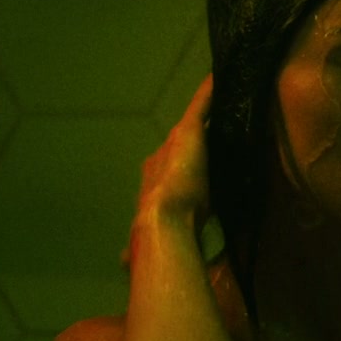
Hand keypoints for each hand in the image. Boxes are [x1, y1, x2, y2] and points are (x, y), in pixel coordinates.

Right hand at [122, 74, 213, 265]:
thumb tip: (120, 263)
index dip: (176, 176)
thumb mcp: (142, 241)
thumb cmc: (156, 234)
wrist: (162, 222)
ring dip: (203, 115)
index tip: (187, 178)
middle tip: (211, 144)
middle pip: (178, 150)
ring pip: (193, 125)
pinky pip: (202, 106)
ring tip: (220, 105)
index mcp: (151, 187)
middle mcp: (158, 162)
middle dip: (191, 149)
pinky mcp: (190, 131)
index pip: (166, 176)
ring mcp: (174, 144)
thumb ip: (134, 249)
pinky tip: (219, 78)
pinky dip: (209, 93)